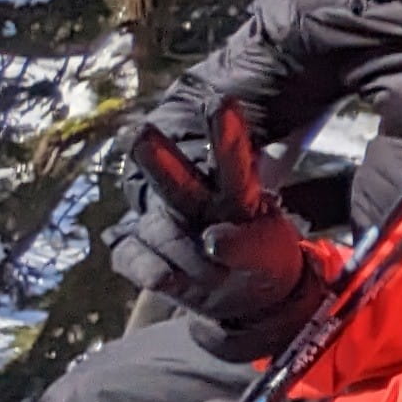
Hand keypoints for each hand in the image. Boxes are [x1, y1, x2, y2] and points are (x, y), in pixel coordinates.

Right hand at [107, 115, 316, 332]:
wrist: (243, 300)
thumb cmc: (260, 263)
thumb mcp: (268, 257)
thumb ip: (246, 247)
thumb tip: (212, 241)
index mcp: (233, 192)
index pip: (231, 159)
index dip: (226, 132)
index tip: (222, 102)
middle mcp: (194, 201)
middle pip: (175, 177)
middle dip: (156, 156)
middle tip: (138, 133)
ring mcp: (163, 225)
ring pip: (158, 230)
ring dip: (183, 256)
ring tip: (214, 277)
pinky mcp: (140, 252)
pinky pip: (133, 256)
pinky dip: (149, 269)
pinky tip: (164, 279)